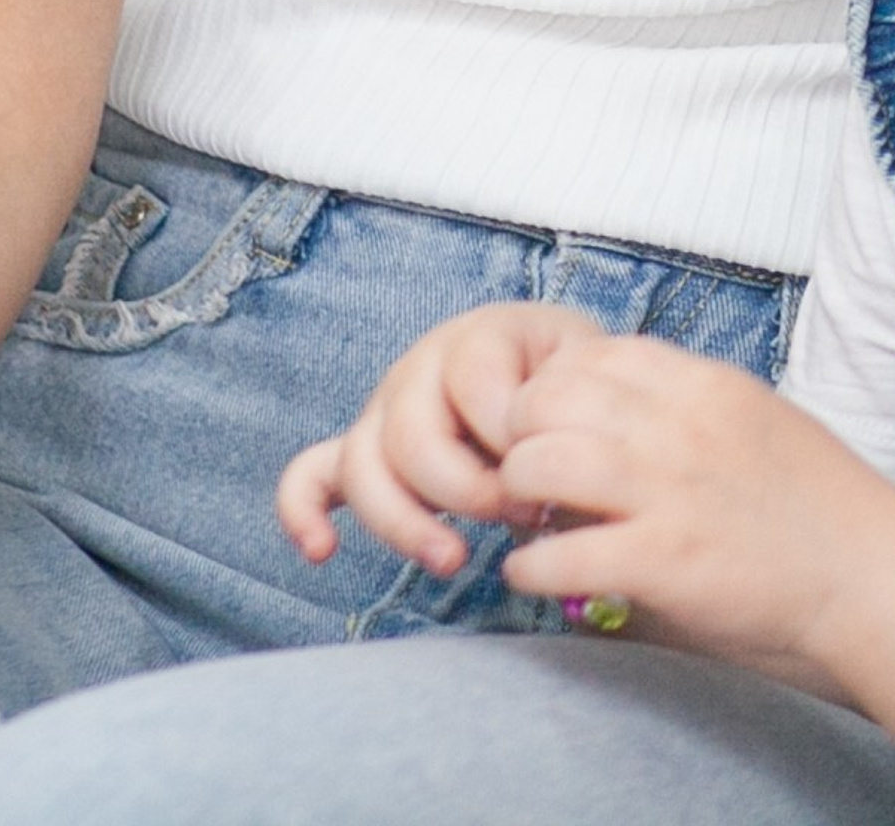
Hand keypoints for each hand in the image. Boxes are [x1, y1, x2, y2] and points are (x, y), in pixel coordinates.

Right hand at [279, 302, 594, 576]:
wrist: (560, 381)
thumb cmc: (576, 387)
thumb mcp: (592, 381)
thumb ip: (577, 411)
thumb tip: (554, 475)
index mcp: (482, 336)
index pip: (475, 384)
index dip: (511, 438)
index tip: (551, 473)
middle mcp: (422, 366)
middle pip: (412, 436)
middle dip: (466, 492)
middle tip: (519, 518)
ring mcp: (384, 408)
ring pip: (362, 464)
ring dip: (403, 522)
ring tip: (454, 560)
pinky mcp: (363, 451)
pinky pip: (310, 475)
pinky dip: (302, 511)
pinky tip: (322, 550)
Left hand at [493, 332, 868, 687]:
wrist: (867, 574)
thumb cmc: (817, 502)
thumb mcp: (756, 419)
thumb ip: (690, 409)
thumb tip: (620, 417)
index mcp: (705, 385)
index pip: (593, 354)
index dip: (554, 386)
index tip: (548, 423)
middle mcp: (680, 427)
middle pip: (551, 399)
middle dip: (520, 433)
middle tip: (523, 471)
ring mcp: (671, 492)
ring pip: (544, 463)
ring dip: (518, 493)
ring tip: (526, 518)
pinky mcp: (665, 562)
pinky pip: (563, 556)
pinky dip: (531, 567)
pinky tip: (532, 574)